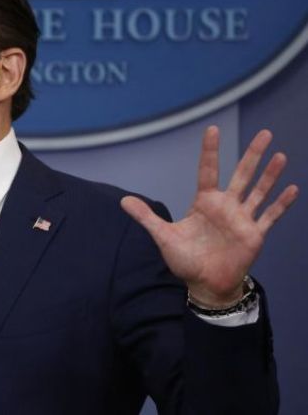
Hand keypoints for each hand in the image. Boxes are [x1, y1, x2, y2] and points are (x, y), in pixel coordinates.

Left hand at [121, 126, 298, 307]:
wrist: (205, 284)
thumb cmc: (185, 259)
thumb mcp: (163, 236)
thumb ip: (147, 217)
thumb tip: (122, 201)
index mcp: (205, 202)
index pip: (208, 171)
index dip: (210, 151)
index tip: (212, 129)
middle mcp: (226, 206)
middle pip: (241, 175)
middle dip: (252, 155)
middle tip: (265, 132)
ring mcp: (242, 219)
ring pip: (259, 191)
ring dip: (269, 174)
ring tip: (279, 155)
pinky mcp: (254, 234)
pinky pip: (270, 216)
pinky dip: (281, 204)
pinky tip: (292, 188)